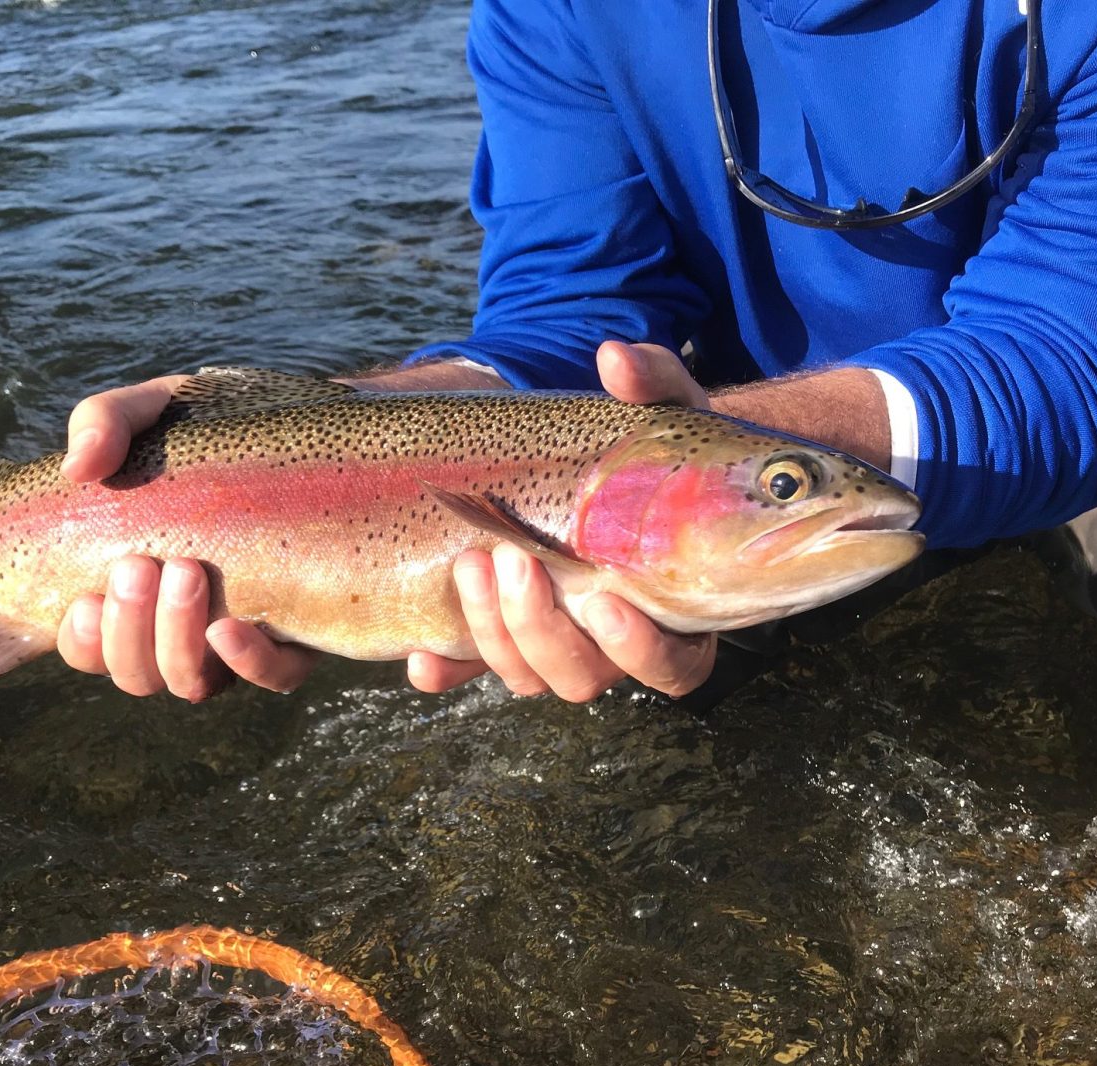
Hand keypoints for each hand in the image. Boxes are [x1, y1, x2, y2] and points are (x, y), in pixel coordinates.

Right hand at [56, 376, 319, 697]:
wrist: (316, 425)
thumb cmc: (217, 426)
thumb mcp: (154, 411)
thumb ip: (105, 421)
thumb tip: (77, 468)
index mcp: (135, 590)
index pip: (90, 646)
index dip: (81, 640)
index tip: (85, 598)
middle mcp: (183, 625)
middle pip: (137, 674)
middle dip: (129, 631)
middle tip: (140, 566)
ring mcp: (241, 634)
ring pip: (192, 683)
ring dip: (176, 642)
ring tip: (185, 572)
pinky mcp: (303, 634)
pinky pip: (274, 675)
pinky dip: (246, 661)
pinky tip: (230, 627)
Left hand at [407, 340, 717, 700]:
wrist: (605, 464)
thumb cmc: (651, 445)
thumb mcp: (663, 409)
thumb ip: (651, 383)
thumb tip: (614, 358)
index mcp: (674, 610)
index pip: (671, 665)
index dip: (639, 648)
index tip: (604, 600)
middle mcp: (615, 643)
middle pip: (584, 676)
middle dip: (541, 627)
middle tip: (515, 560)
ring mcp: (557, 642)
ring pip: (528, 675)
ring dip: (493, 634)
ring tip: (472, 562)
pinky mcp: (507, 632)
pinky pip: (475, 668)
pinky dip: (449, 669)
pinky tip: (422, 657)